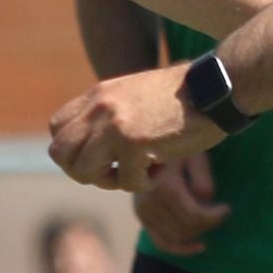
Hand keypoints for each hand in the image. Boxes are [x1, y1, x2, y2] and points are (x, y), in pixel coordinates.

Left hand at [47, 65, 214, 191]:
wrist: (216, 88)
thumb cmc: (183, 97)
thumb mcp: (133, 96)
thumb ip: (108, 115)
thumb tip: (88, 149)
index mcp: (98, 95)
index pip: (56, 129)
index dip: (74, 151)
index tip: (100, 156)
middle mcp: (99, 107)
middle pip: (60, 154)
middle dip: (84, 171)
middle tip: (114, 170)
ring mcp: (114, 125)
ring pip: (84, 173)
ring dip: (111, 181)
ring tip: (139, 169)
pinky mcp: (134, 143)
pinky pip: (126, 183)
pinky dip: (146, 182)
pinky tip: (163, 165)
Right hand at [131, 152, 230, 253]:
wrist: (146, 142)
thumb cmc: (176, 144)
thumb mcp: (196, 156)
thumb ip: (203, 182)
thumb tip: (206, 206)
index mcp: (164, 187)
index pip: (194, 217)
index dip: (215, 217)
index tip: (227, 208)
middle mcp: (149, 203)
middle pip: (186, 229)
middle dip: (207, 224)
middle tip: (219, 212)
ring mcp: (142, 212)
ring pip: (175, 237)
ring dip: (196, 233)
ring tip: (209, 220)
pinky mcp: (141, 216)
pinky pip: (161, 241)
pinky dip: (180, 248)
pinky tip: (198, 247)